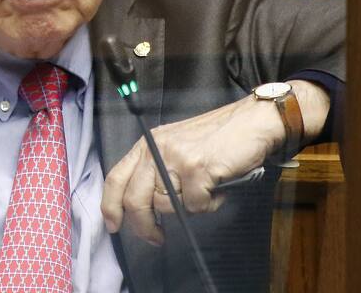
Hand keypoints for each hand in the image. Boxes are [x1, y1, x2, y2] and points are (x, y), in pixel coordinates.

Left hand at [100, 81, 328, 244]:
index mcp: (147, 144)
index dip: (109, 206)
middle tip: (156, 238)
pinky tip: (218, 187)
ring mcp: (175, 158)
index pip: (115, 177)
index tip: (113, 226)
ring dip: (188, 208)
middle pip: (134, 200)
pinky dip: (210, 203)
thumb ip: (157, 171)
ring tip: (205, 190)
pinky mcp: (196, 169)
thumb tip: (147, 208)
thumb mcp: (176, 148)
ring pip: (166, 206)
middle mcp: (155, 149)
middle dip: (143, 227)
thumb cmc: (216, 138)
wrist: (250, 122)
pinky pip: (195, 205)